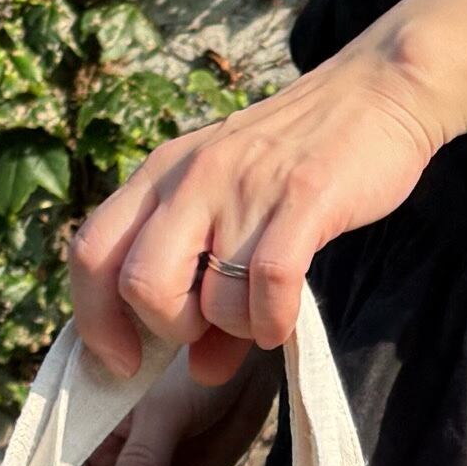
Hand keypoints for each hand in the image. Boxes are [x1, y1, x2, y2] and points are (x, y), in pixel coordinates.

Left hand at [66, 38, 448, 384]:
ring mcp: (245, 185)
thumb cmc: (298, 163)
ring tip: (263, 314)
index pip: (91, 253)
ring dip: (238, 328)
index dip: (95, 320)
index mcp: (160, 176)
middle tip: (207, 328)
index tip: (122, 361)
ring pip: (213, 296)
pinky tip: (284, 322)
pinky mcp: (303, 197)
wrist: (374, 92)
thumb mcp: (236, 216)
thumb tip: (203, 372)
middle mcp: (191, 176)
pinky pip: (270, 283)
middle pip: (139, 283)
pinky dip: (274, 322)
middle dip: (171, 327)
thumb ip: (209, 294)